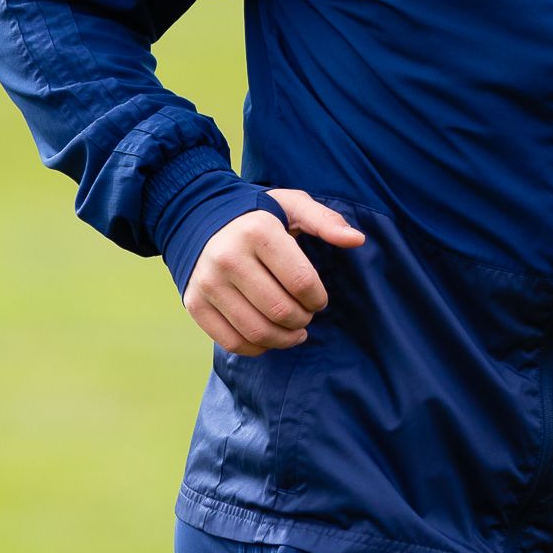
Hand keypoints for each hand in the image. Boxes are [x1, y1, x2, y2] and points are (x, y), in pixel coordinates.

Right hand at [183, 189, 364, 356]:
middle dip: (303, 320)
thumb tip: (357, 240)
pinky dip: (257, 347)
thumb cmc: (256, 215)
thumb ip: (325, 221)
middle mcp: (228, 257)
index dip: (318, 299)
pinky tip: (268, 336)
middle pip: (280, 311)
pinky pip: (232, 341)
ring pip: (257, 331)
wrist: (196, 217)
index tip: (318, 299)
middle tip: (305, 315)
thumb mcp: (292, 205)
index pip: (301, 283)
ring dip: (284, 339)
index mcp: (257, 231)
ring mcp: (208, 283)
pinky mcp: (195, 303)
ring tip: (293, 330)